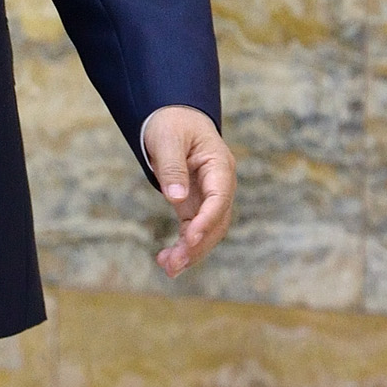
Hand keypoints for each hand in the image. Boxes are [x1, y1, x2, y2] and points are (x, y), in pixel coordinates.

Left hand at [141, 107, 236, 277]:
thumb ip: (172, 167)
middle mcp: (220, 185)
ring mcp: (209, 197)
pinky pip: (194, 231)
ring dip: (191, 252)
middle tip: (174, 264)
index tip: (191, 237)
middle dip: (198, 245)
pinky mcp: (195, 206)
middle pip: (217, 221)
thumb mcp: (168, 139)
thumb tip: (175, 198)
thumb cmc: (171, 123)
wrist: (173, 118)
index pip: (219, 198)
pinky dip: (183, 246)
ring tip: (168, 268)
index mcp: (219, 165)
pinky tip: (167, 260)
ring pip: (207, 232)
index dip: (207, 220)